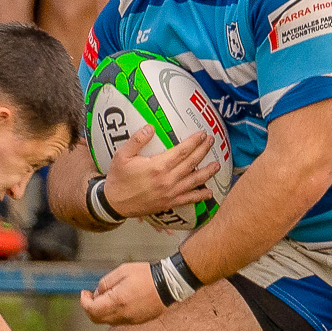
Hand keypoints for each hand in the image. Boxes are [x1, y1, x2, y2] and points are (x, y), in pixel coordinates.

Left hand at [80, 262, 165, 324]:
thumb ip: (106, 282)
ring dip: (101, 311)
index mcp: (116, 301)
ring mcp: (130, 320)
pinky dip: (112, 313)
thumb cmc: (147, 276)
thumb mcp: (122, 271)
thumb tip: (98, 292)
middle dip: (90, 308)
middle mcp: (122, 314)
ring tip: (105, 296)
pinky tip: (117, 302)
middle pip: (97, 319)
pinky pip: (119, 321)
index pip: (91, 309)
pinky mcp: (137, 321)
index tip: (84, 294)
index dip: (84, 302)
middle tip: (90, 297)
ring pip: (107, 321)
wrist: (168, 285)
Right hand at [101, 127, 218, 217]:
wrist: (114, 203)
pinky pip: (188, 200)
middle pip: (191, 163)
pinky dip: (200, 196)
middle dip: (203, 151)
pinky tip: (209, 193)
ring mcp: (170, 193)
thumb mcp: (122, 155)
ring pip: (194, 181)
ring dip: (207, 172)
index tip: (202, 134)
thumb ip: (137, 140)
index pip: (182, 151)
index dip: (194, 142)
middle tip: (212, 141)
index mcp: (158, 166)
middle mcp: (167, 180)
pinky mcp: (169, 203)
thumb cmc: (118, 178)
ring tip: (217, 164)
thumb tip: (150, 127)